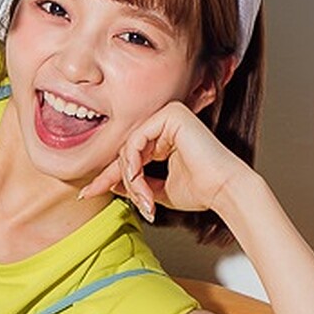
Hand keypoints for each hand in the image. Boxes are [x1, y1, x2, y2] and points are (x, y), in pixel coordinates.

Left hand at [81, 102, 249, 221]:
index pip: (130, 154)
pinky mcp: (172, 114)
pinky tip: (138, 179)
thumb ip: (137, 183)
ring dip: (129, 177)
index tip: (88, 193)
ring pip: (129, 147)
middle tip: (102, 196)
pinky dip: (132, 163)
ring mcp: (169, 115)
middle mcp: (166, 122)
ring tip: (143, 198)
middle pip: (126, 149)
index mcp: (165, 136)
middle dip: (113, 178)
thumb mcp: (159, 190)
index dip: (109, 176)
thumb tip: (110, 184)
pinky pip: (137, 139)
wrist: (224, 190)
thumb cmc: (201, 191)